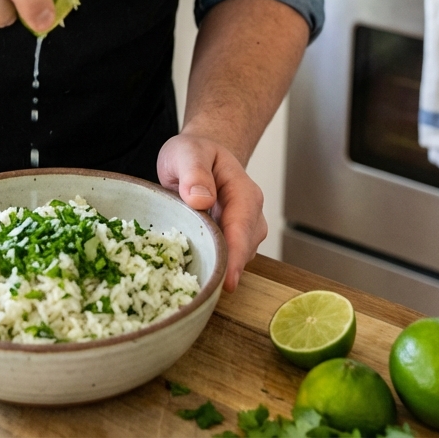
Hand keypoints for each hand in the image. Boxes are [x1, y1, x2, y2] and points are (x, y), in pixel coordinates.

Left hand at [157, 132, 266, 291]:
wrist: (201, 156)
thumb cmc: (195, 154)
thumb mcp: (187, 152)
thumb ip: (194, 171)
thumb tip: (201, 199)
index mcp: (244, 192)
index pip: (242, 228)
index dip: (235, 255)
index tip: (227, 281)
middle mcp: (251, 215)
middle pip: (243, 250)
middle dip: (224, 268)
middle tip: (199, 286)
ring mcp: (245, 231)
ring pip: (236, 259)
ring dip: (216, 266)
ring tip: (189, 271)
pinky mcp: (233, 242)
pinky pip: (226, 260)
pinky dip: (212, 265)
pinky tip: (193, 266)